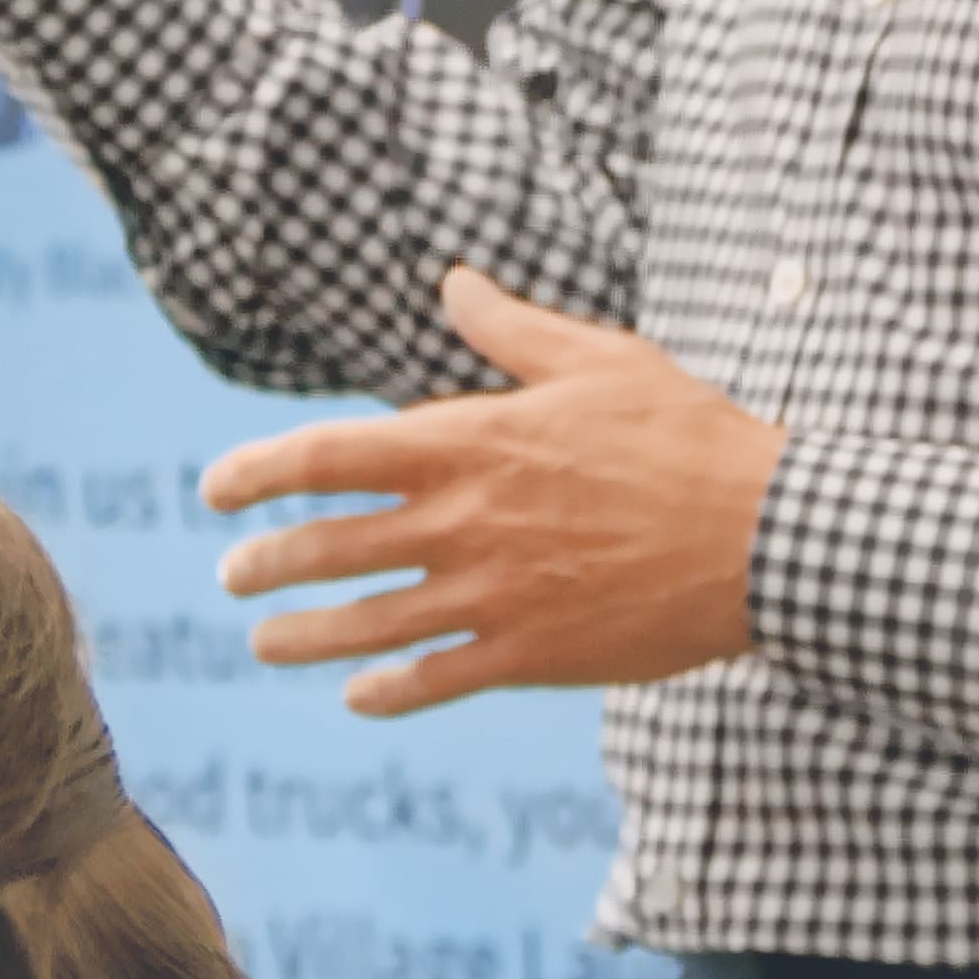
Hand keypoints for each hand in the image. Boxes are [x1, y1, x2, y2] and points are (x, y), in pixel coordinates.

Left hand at [203, 270, 776, 716]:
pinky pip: (436, 679)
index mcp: (471, 443)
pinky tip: (359, 695)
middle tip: (232, 575)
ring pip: (366, 624)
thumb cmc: (685, 437)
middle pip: (328, 547)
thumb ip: (510, 329)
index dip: (257, 475)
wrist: (762, 536)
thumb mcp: (599, 359)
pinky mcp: (530, 653)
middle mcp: (464, 521)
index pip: (328, 457)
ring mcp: (493, 594)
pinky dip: (387, 691)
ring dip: (301, 635)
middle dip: (266, 563)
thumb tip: (453, 283)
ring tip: (263, 641)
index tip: (216, 490)